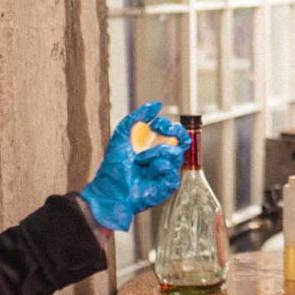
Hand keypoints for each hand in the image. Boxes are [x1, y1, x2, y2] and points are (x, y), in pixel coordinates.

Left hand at [81, 102, 189, 230]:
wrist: (110, 190)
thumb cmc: (114, 167)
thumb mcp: (122, 134)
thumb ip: (138, 116)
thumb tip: (156, 104)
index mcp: (155, 146)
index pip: (173, 131)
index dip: (168, 124)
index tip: (157, 124)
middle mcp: (163, 157)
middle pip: (183, 139)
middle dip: (175, 131)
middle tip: (161, 131)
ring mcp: (167, 171)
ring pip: (176, 153)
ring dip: (156, 153)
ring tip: (141, 160)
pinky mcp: (168, 185)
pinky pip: (172, 171)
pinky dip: (159, 168)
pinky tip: (149, 173)